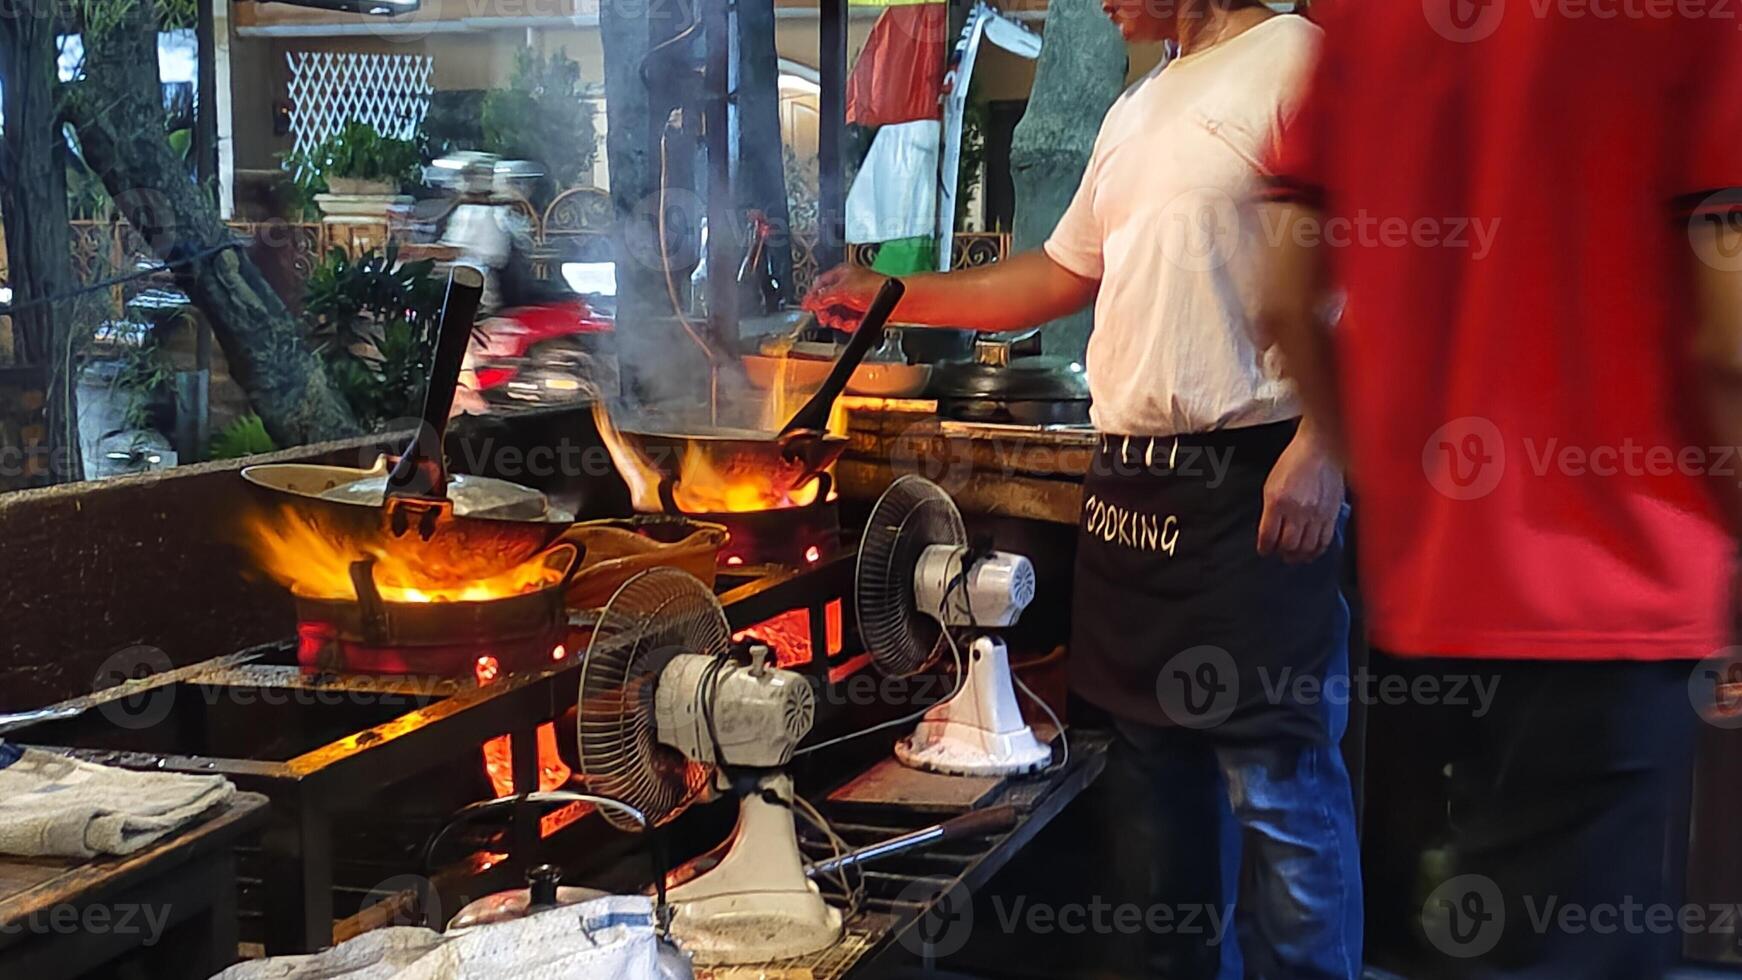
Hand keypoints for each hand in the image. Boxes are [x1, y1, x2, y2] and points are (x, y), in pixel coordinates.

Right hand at [802, 265, 891, 329]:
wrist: (897, 300)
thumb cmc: (875, 287)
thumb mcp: (842, 290)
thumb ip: (824, 297)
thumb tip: (812, 302)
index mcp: (842, 273)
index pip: (820, 285)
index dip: (812, 297)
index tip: (807, 307)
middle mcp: (848, 284)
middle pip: (828, 301)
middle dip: (826, 312)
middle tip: (826, 318)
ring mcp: (856, 298)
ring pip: (838, 312)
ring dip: (838, 320)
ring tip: (842, 321)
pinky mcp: (863, 310)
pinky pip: (849, 319)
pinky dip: (850, 323)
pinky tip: (853, 323)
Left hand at [1257, 423, 1344, 563]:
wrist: (1321, 448)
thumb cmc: (1294, 461)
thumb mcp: (1272, 484)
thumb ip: (1270, 509)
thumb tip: (1270, 531)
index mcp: (1277, 501)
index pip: (1268, 536)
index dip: (1265, 548)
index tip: (1264, 550)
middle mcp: (1297, 510)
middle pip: (1288, 546)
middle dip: (1281, 553)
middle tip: (1280, 554)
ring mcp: (1316, 514)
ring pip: (1306, 547)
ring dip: (1299, 556)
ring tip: (1295, 556)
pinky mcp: (1331, 514)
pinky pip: (1324, 540)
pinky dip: (1316, 550)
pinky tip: (1311, 551)